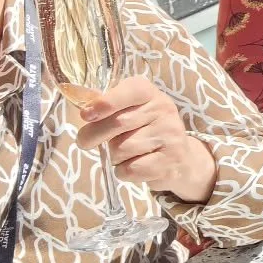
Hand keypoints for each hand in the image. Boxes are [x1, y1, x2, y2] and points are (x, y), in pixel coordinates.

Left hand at [76, 76, 217, 202]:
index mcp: (150, 93)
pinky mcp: (170, 161)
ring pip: (121, 149)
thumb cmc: (144, 130)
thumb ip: (107, 107)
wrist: (179, 157)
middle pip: (118, 123)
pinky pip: (130, 170)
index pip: (130, 91)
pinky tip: (134, 166)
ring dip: (113, 156)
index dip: (106, 102)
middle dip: (93, 135)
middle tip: (85, 142)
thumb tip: (83, 106)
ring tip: (123, 154)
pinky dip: (123, 172)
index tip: (86, 115)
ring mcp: (170, 135)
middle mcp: (164, 109)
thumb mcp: (129, 111)